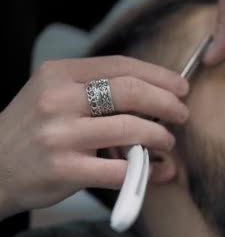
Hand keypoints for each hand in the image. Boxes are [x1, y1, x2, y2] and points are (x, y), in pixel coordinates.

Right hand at [0, 56, 189, 219]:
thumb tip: (160, 100)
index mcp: (58, 74)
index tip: (181, 87)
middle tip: (181, 115)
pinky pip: (120, 169)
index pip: (121, 66)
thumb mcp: (54, 96)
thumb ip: (100, 93)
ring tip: (165, 141)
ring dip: (159, 137)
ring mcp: (59, 135)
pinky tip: (148, 169)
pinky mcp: (64, 170)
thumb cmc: (32, 130)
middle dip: (167, 103)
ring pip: (131, 129)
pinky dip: (143, 170)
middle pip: (131, 91)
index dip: (159, 76)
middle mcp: (57, 99)